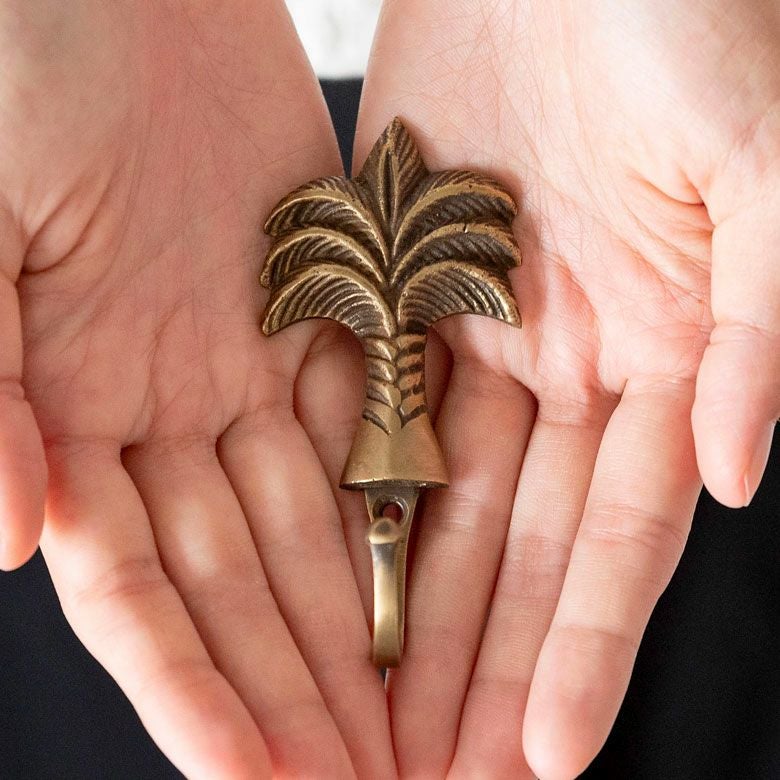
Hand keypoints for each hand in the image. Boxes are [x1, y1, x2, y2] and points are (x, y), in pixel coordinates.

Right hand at [0, 2, 394, 775]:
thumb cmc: (14, 62)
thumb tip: (5, 542)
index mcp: (68, 396)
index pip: (139, 589)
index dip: (191, 688)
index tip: (255, 779)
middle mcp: (163, 396)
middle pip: (239, 578)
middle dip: (293, 686)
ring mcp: (245, 354)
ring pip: (308, 521)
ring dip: (352, 621)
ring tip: (404, 721)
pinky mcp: (317, 300)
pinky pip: (359, 420)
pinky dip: (389, 502)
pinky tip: (426, 578)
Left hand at [355, 0, 779, 775]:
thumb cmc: (690, 21)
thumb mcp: (762, 165)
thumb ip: (760, 328)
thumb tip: (733, 475)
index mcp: (658, 352)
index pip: (612, 542)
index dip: (581, 650)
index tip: (540, 753)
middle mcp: (564, 361)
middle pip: (516, 547)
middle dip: (483, 661)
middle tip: (436, 771)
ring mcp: (477, 329)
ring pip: (439, 499)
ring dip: (412, 604)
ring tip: (373, 711)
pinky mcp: (403, 284)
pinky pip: (369, 403)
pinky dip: (353, 489)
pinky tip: (327, 577)